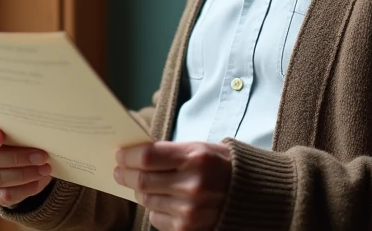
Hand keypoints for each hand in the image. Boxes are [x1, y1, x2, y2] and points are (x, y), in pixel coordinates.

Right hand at [0, 116, 52, 206]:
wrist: (8, 145)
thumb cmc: (6, 126)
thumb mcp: (5, 119)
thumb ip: (10, 121)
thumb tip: (30, 127)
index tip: (0, 137)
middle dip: (17, 158)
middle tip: (41, 155)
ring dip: (25, 175)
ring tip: (45, 168)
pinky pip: (4, 195)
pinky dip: (25, 189)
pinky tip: (40, 181)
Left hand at [114, 141, 231, 230]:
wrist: (251, 195)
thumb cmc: (220, 166)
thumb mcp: (199, 149)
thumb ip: (169, 152)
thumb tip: (135, 156)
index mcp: (195, 158)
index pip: (147, 157)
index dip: (128, 157)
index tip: (120, 156)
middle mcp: (191, 185)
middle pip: (142, 181)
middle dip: (125, 175)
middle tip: (119, 171)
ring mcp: (189, 210)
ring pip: (146, 200)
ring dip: (140, 192)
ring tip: (144, 185)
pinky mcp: (187, 228)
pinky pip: (156, 217)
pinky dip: (154, 208)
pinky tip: (164, 200)